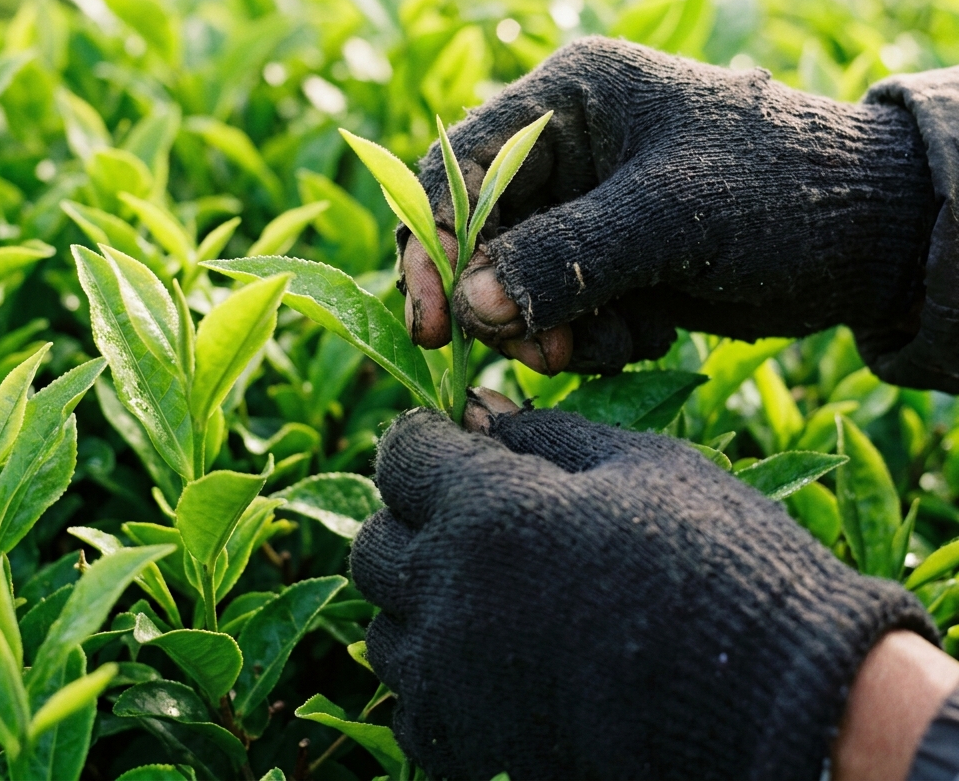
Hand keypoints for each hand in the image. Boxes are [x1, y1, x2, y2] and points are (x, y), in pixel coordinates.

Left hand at [351, 403, 936, 780]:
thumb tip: (479, 411)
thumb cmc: (718, 560)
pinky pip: (408, 703)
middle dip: (408, 514)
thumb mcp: (639, 465)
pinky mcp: (474, 744)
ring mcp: (455, 677)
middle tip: (465, 508)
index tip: (450, 437)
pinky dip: (429, 674)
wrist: (781, 702)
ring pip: (380, 625)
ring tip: (476, 583)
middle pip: (373, 541)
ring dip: (413, 595)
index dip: (424, 437)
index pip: (404, 455)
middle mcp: (451, 592)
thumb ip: (543, 435)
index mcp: (489, 508)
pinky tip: (482, 655)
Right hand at [401, 37, 935, 375]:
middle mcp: (563, 153)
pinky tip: (645, 335)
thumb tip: (471, 303)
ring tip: (604, 344)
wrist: (873, 236)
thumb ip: (568, 255)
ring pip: (515, 284)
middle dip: (498, 298)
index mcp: (566, 100)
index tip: (436, 316)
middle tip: (533, 352)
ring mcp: (585, 212)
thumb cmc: (783, 189)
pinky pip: (561, 312)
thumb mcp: (674, 213)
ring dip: (548, 328)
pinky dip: (590, 338)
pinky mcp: (608, 264)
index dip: (432, 239)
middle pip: (477, 234)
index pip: (458, 165)